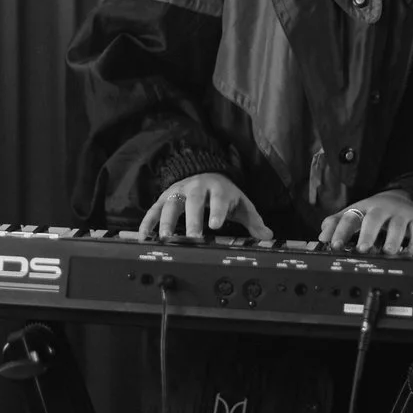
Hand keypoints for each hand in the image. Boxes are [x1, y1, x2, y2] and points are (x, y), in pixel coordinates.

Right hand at [137, 172, 273, 240]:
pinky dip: (148, 222)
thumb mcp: (240, 204)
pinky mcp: (165, 197)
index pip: (220, 198)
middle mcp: (197, 186)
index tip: (216, 225)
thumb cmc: (224, 194)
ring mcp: (179, 191)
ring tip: (165, 239)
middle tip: (192, 238)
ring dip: (167, 221)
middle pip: (194, 200)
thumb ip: (253, 221)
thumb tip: (267, 236)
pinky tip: (144, 236)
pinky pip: (154, 209)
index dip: (218, 211)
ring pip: (171, 204)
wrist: (205, 174)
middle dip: (192, 219)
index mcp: (219, 188)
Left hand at [318, 190, 412, 254]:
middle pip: (374, 219)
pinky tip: (410, 251)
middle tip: (363, 249)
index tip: (335, 245)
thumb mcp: (355, 213)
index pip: (350, 218)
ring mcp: (400, 214)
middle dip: (368, 233)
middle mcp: (381, 209)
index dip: (341, 231)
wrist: (401, 197)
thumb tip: (322, 236)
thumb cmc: (374, 211)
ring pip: (398, 225)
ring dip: (393, 239)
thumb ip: (337, 224)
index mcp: (363, 208)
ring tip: (388, 251)